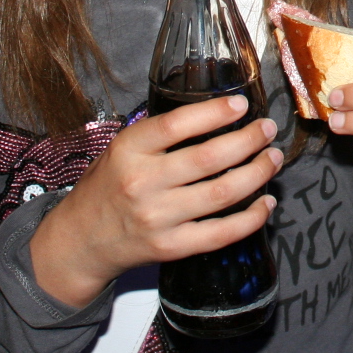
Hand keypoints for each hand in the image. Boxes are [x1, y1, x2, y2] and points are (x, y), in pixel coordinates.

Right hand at [30, 95, 281, 309]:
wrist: (79, 242)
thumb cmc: (107, 187)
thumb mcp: (121, 150)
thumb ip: (160, 135)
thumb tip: (217, 114)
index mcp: (128, 150)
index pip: (177, 125)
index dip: (214, 112)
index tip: (241, 105)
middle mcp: (142, 183)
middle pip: (209, 158)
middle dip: (249, 140)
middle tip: (267, 130)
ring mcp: (158, 218)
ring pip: (222, 193)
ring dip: (257, 173)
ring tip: (272, 158)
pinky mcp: (171, 248)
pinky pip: (221, 233)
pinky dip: (251, 218)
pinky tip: (266, 203)